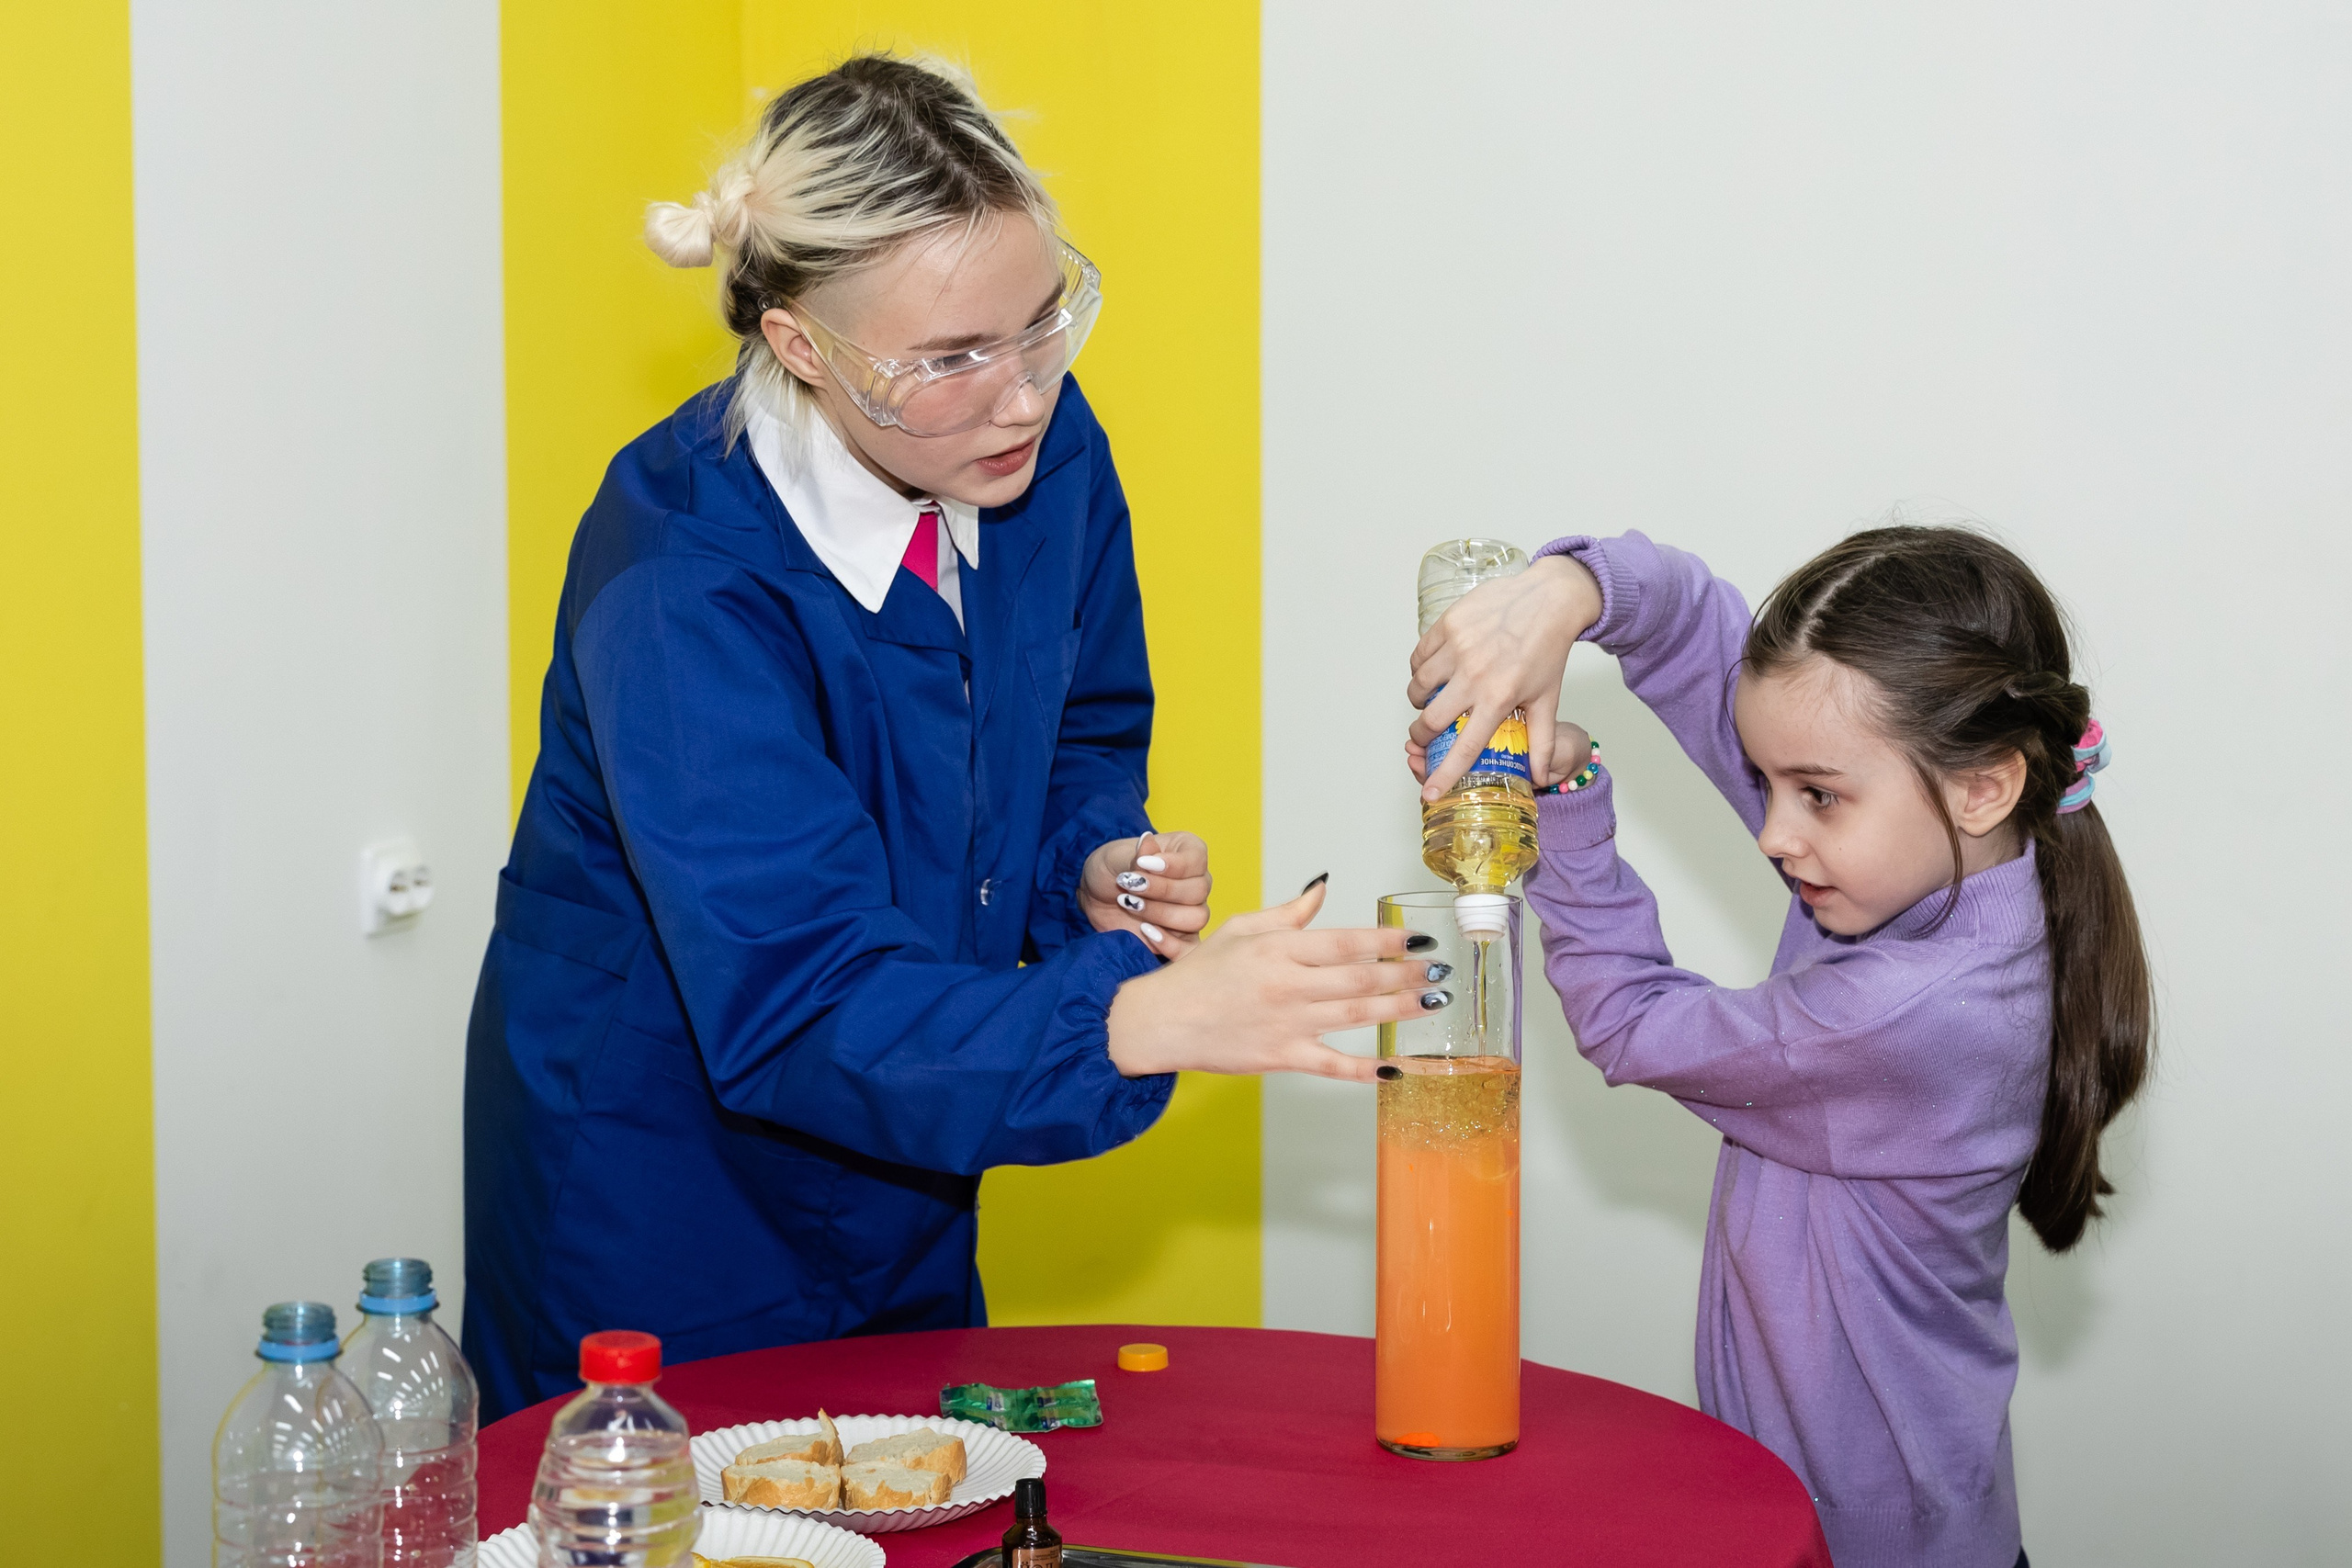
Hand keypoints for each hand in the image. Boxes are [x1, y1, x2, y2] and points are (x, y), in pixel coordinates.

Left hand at [1082, 831, 1209, 955]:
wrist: (1096, 896)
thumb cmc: (1111, 867)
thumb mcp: (1117, 856)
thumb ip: (1136, 854)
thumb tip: (1148, 843)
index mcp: (1188, 853)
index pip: (1196, 860)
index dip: (1172, 865)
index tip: (1141, 864)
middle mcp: (1196, 881)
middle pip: (1198, 891)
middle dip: (1162, 890)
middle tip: (1131, 887)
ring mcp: (1190, 911)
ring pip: (1197, 918)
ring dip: (1162, 914)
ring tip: (1132, 906)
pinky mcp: (1181, 938)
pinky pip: (1191, 948)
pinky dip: (1172, 945)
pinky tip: (1146, 931)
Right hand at [1104, 879, 1450, 1083]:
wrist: (1160, 1020)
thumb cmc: (1199, 973)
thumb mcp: (1241, 929)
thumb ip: (1288, 913)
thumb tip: (1322, 888)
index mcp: (1278, 949)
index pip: (1345, 942)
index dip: (1387, 941)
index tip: (1418, 939)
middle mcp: (1287, 985)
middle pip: (1359, 979)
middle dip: (1405, 975)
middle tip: (1441, 972)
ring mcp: (1286, 1023)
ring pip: (1354, 1017)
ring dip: (1397, 1009)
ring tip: (1431, 1003)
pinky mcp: (1280, 1057)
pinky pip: (1330, 1065)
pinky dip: (1363, 1070)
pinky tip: (1394, 1067)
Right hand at [1406, 554, 1603, 799]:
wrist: (1549, 599)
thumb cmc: (1548, 650)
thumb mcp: (1547, 699)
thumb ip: (1541, 740)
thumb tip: (1539, 776)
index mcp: (1498, 698)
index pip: (1465, 747)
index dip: (1445, 774)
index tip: (1430, 793)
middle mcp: (1474, 675)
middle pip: (1431, 720)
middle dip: (1421, 733)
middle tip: (1425, 733)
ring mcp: (1458, 647)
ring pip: (1418, 686)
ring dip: (1420, 699)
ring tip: (1431, 698)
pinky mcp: (1448, 624)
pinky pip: (1419, 655)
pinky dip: (1420, 668)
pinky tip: (1433, 670)